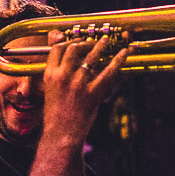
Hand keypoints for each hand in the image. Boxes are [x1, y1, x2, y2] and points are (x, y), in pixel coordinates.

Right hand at [41, 31, 129, 145]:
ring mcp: (78, 84)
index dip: (68, 42)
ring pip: (92, 57)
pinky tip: (124, 53)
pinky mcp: (92, 94)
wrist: (60, 134)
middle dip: (85, 42)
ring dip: (101, 46)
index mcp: (50, 75)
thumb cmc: (56, 115)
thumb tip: (72, 63)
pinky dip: (118, 60)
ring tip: (106, 42)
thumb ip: (59, 75)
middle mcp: (63, 76)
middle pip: (74, 48)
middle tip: (92, 42)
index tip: (76, 42)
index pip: (57, 49)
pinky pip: (108, 73)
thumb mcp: (51, 91)